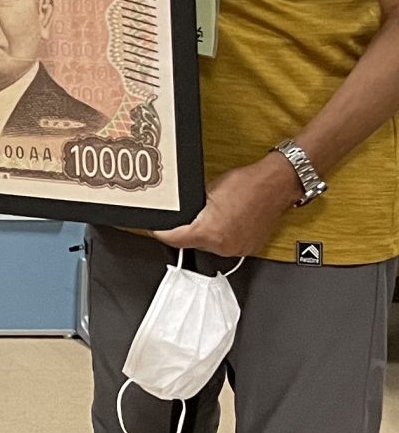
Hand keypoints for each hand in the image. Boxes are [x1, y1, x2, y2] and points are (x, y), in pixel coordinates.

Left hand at [153, 154, 303, 258]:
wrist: (276, 184)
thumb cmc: (247, 184)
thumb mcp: (206, 191)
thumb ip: (190, 207)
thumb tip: (179, 213)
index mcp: (210, 232)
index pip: (174, 239)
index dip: (161, 233)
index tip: (156, 229)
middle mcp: (224, 246)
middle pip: (192, 244)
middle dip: (186, 231)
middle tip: (185, 217)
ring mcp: (238, 249)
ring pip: (209, 246)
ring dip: (205, 235)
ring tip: (210, 216)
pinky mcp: (249, 248)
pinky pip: (226, 245)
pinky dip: (221, 236)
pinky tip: (225, 222)